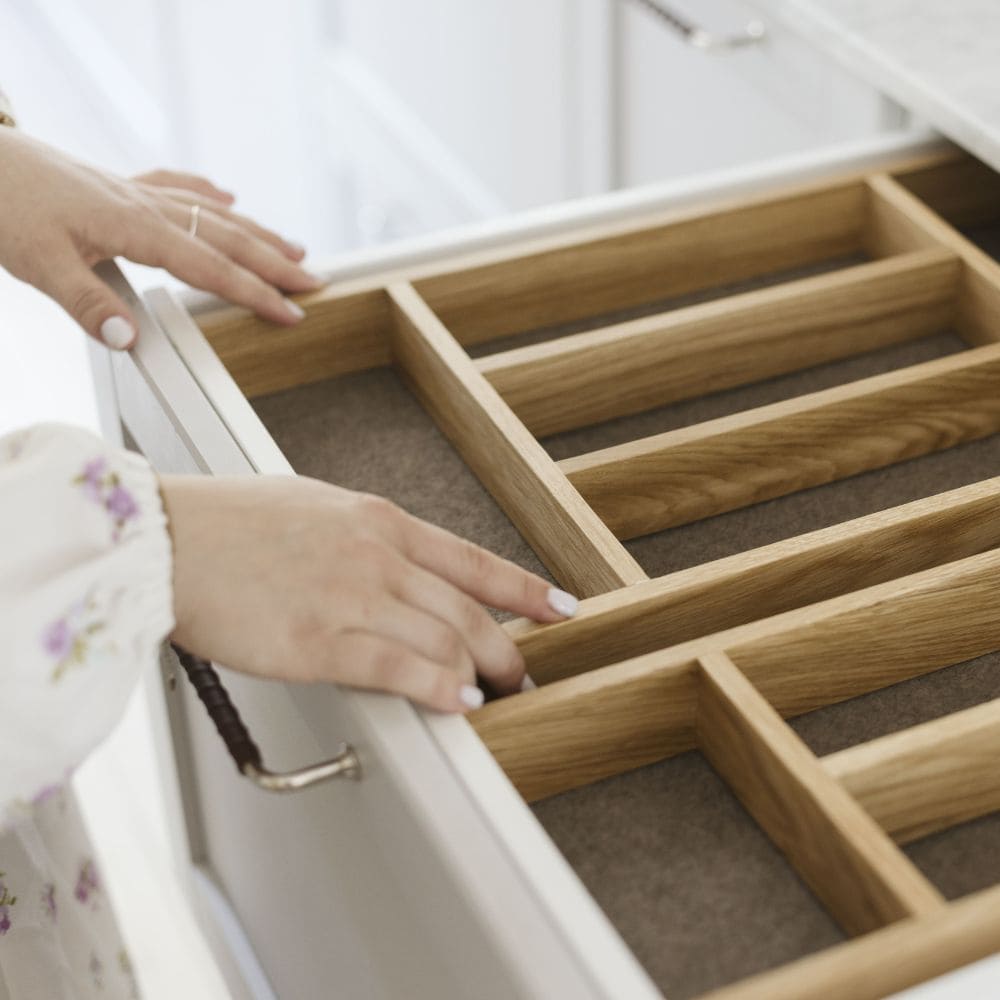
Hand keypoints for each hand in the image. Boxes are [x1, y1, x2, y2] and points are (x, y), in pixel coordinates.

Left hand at [0, 128, 318, 348]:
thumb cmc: (2, 203)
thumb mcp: (37, 262)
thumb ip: (86, 302)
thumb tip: (130, 338)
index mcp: (134, 227)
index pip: (211, 268)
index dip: (256, 292)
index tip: (292, 312)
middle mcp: (146, 205)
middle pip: (227, 237)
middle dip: (276, 262)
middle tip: (315, 282)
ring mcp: (135, 191)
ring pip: (212, 212)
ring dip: (257, 231)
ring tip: (294, 247)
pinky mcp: (119, 183)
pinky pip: (179, 186)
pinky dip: (209, 193)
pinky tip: (228, 195)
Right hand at [161, 475, 577, 712]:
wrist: (163, 539)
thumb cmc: (230, 522)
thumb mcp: (315, 508)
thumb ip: (367, 538)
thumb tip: (402, 569)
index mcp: (377, 521)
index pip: (472, 560)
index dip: (524, 589)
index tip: (560, 608)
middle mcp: (376, 556)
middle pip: (468, 609)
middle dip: (508, 647)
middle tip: (522, 673)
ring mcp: (350, 598)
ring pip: (444, 641)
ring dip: (480, 674)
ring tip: (495, 694)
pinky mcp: (317, 642)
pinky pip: (398, 669)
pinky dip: (438, 688)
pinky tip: (459, 703)